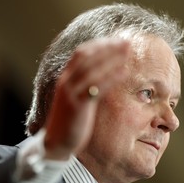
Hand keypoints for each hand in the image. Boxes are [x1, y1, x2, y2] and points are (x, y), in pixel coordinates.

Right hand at [43, 38, 130, 159]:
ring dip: (111, 59)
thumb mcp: (74, 96)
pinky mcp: (77, 106)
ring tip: (127, 52)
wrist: (56, 141)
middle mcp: (66, 82)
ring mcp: (70, 93)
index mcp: (65, 77)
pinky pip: (96, 89)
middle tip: (126, 42)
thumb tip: (101, 73)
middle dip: (107, 47)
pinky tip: (124, 73)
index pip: (81, 53)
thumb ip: (83, 83)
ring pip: (92, 70)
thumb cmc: (69, 118)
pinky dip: (111, 79)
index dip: (99, 44)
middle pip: (88, 57)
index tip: (115, 41)